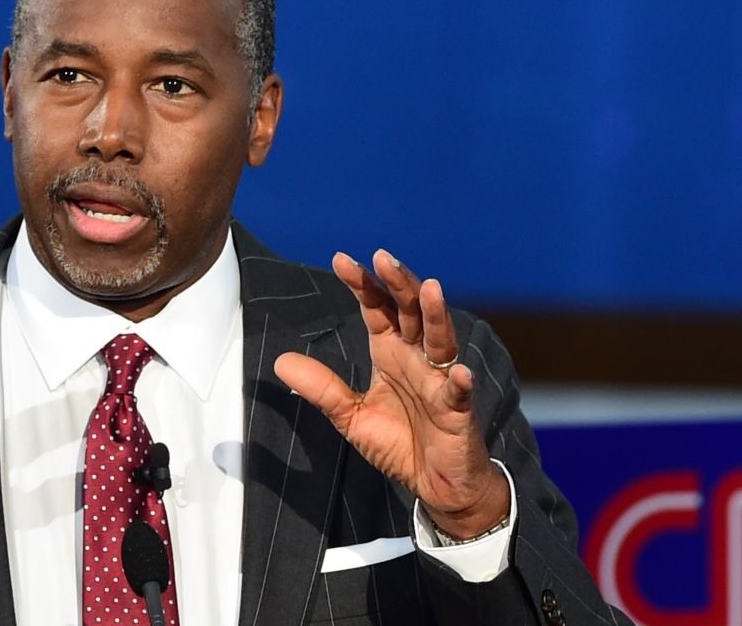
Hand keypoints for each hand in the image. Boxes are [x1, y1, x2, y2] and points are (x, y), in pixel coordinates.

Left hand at [274, 250, 508, 539]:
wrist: (436, 485)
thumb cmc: (399, 443)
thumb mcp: (351, 416)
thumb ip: (322, 388)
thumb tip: (280, 362)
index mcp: (390, 353)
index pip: (377, 309)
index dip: (363, 285)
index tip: (341, 260)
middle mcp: (417, 358)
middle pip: (410, 311)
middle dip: (398, 284)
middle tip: (383, 257)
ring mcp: (441, 381)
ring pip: (441, 340)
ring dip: (436, 315)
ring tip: (430, 288)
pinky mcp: (459, 412)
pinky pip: (460, 394)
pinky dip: (461, 382)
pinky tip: (459, 371)